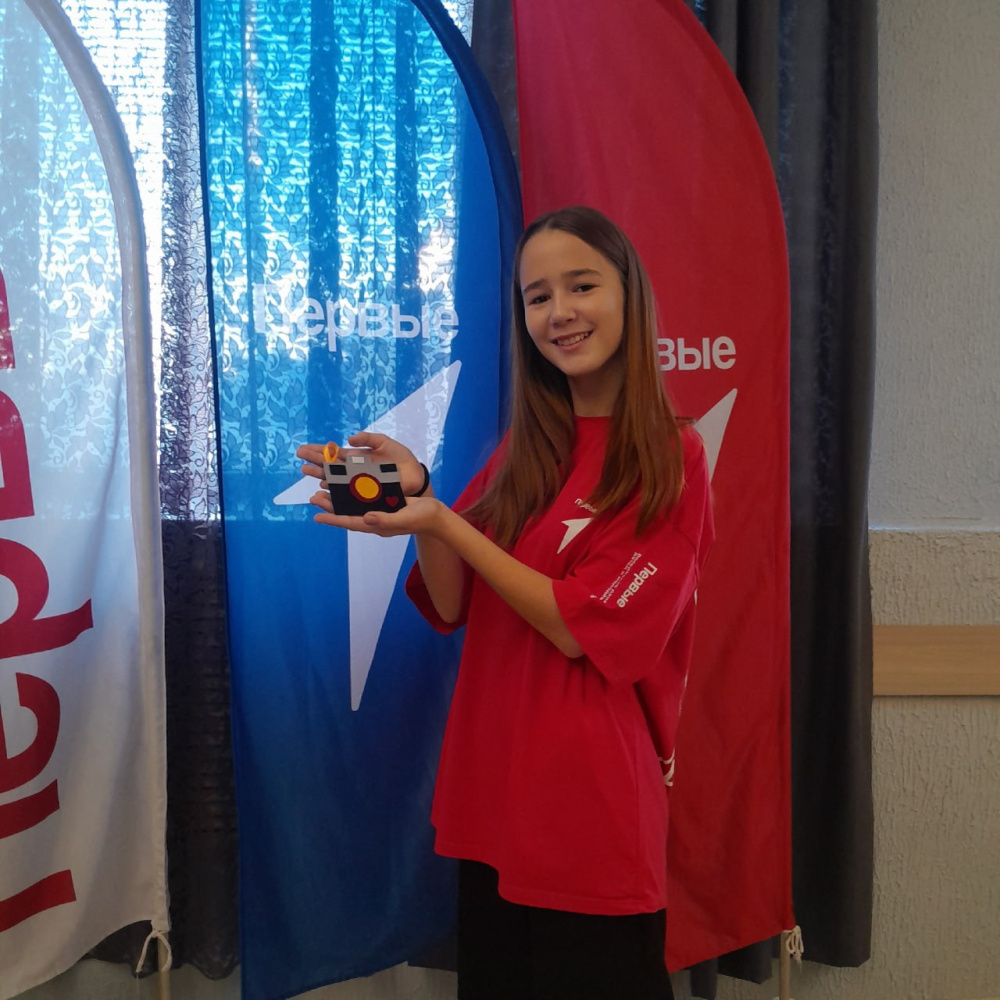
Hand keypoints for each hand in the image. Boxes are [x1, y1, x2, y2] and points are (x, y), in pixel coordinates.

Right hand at [296, 432, 424, 494]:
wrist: (415, 474)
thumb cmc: (400, 458)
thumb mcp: (384, 442)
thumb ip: (368, 438)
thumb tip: (349, 439)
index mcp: (356, 456)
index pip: (333, 453)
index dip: (319, 451)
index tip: (303, 449)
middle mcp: (353, 470)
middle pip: (329, 466)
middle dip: (315, 461)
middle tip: (300, 458)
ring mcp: (357, 481)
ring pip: (334, 479)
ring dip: (320, 474)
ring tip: (306, 471)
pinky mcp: (364, 492)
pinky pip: (346, 491)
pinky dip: (334, 489)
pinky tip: (324, 485)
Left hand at [309, 491, 441, 536]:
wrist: (435, 514)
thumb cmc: (421, 517)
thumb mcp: (404, 518)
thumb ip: (385, 520)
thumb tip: (365, 517)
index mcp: (377, 525)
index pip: (351, 522)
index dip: (333, 519)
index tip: (317, 516)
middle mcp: (374, 519)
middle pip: (347, 513)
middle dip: (330, 507)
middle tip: (313, 498)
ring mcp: (378, 511)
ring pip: (353, 505)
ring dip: (338, 498)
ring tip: (323, 491)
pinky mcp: (384, 502)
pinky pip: (363, 498)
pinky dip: (352, 492)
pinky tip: (345, 484)